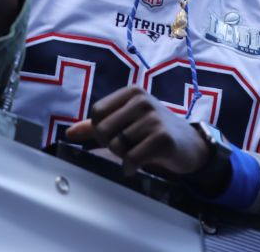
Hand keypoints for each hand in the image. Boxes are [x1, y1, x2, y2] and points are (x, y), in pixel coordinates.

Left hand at [65, 86, 210, 176]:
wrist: (189, 145)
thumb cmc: (154, 132)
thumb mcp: (127, 122)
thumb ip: (96, 126)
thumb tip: (69, 133)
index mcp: (132, 92)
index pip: (97, 112)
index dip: (100, 130)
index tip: (117, 134)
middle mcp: (142, 101)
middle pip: (103, 129)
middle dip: (111, 144)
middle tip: (129, 146)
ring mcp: (154, 118)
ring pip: (117, 146)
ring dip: (124, 156)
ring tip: (140, 152)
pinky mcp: (162, 138)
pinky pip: (131, 158)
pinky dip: (130, 167)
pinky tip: (138, 166)